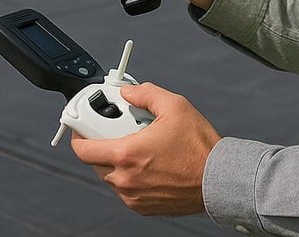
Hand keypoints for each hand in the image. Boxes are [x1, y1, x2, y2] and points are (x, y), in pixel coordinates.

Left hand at [69, 82, 221, 216]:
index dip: (79, 135)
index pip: (83, 149)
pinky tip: (148, 163)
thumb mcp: (175, 106)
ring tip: (139, 146)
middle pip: (95, 161)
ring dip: (116, 161)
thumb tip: (129, 92)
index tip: (82, 127)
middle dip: (102, 144)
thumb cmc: (199, 147)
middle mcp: (125, 179)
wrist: (219, 180)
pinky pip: (125, 189)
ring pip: (110, 176)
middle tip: (118, 131)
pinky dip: (129, 176)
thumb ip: (146, 94)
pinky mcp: (142, 207)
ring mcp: (133, 196)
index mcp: (126, 155)